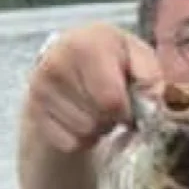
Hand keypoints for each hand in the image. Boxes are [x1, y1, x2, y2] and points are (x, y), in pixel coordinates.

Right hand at [22, 22, 163, 154]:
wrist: (72, 59)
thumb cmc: (114, 59)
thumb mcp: (138, 56)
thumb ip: (150, 75)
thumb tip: (156, 99)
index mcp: (86, 44)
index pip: (111, 100)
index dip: (127, 110)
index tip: (129, 103)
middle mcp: (56, 61)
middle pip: (97, 119)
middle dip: (112, 118)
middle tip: (111, 104)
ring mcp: (39, 86)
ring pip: (83, 133)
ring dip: (97, 129)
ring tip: (96, 109)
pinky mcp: (33, 110)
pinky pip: (68, 144)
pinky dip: (81, 139)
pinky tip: (81, 117)